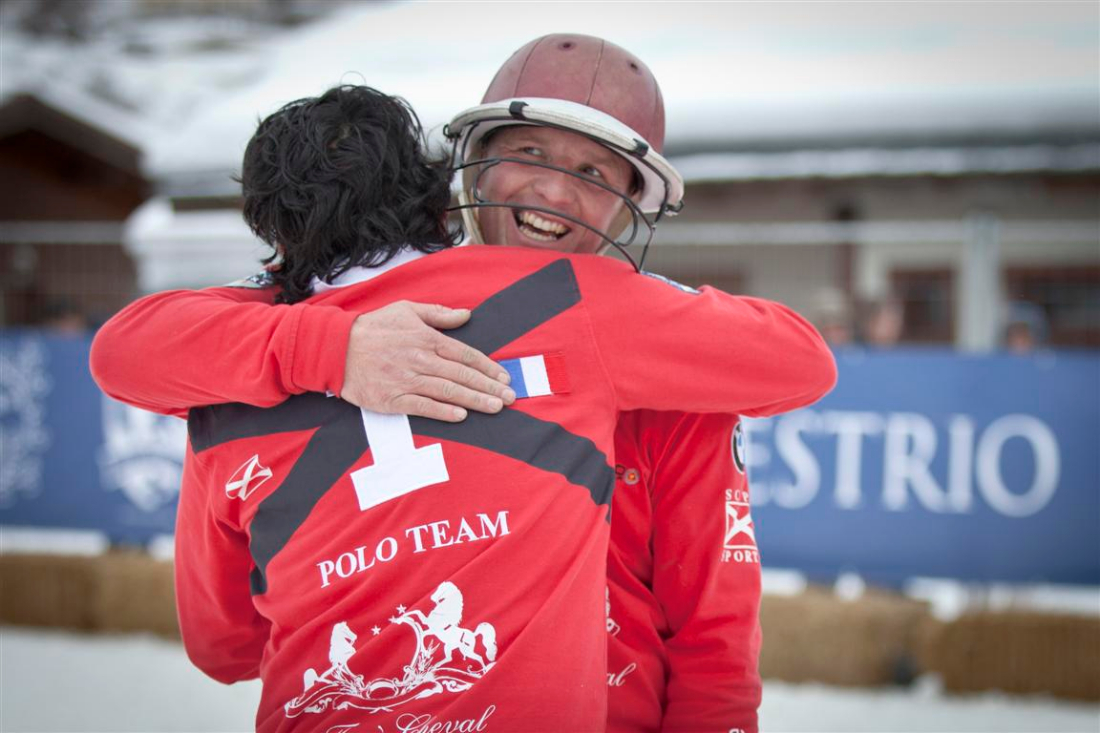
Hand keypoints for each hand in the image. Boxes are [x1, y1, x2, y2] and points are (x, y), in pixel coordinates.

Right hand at [340, 301, 514, 421]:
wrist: (335, 349)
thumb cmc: (373, 328)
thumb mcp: (406, 310)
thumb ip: (438, 314)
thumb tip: (467, 314)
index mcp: (426, 338)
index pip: (465, 354)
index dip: (487, 366)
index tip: (504, 377)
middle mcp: (420, 359)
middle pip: (462, 375)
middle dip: (489, 387)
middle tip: (511, 397)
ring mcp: (406, 380)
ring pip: (447, 391)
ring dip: (474, 400)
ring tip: (496, 407)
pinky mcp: (392, 399)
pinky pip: (422, 407)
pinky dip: (443, 412)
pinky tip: (461, 416)